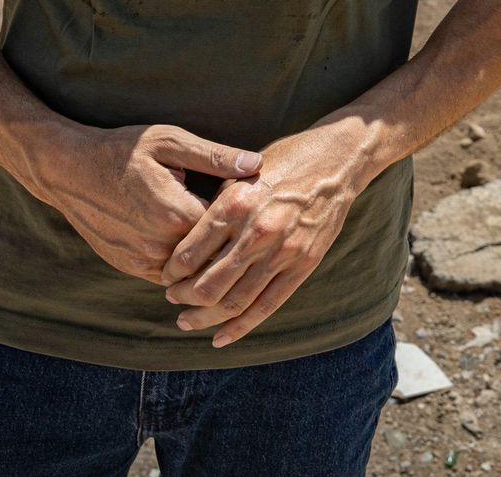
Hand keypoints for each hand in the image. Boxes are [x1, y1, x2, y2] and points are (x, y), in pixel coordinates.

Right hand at [32, 124, 261, 283]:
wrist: (69, 170)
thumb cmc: (123, 150)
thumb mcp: (171, 142)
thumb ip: (215, 156)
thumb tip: (256, 164)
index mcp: (177, 213)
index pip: (230, 227)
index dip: (245, 215)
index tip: (255, 202)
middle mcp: (160, 245)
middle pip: (214, 253)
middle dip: (231, 239)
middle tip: (246, 222)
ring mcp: (143, 261)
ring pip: (193, 270)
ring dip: (208, 256)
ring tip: (223, 234)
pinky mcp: (130, 267)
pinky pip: (170, 274)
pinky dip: (184, 263)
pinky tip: (194, 242)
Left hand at [160, 126, 367, 346]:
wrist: (335, 163)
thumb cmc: (283, 162)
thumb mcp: (241, 174)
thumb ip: (217, 209)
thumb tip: (186, 245)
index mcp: (236, 204)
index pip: (190, 253)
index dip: (171, 272)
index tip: (165, 277)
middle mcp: (256, 231)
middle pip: (207, 284)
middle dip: (182, 298)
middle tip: (172, 299)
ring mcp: (282, 252)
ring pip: (233, 301)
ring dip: (204, 317)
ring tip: (187, 320)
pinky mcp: (303, 265)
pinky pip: (266, 306)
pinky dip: (239, 327)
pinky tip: (220, 338)